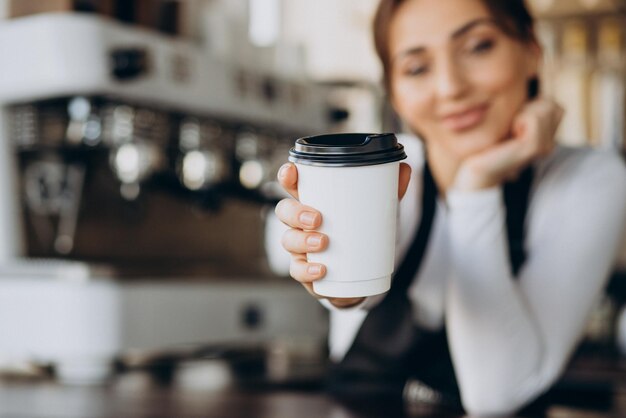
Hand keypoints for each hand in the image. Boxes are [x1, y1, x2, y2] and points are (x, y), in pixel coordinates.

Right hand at [275, 162, 411, 307]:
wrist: (360, 275)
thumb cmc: (360, 234)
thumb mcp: (376, 211)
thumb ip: (389, 191)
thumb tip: (404, 169)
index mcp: (313, 201)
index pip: (292, 184)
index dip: (287, 176)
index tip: (292, 172)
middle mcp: (300, 223)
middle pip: (284, 211)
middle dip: (295, 212)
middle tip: (317, 218)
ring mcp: (300, 247)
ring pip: (288, 240)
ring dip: (302, 240)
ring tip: (323, 242)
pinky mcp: (305, 270)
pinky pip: (297, 270)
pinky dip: (307, 270)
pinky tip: (321, 269)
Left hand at [453, 98, 562, 190]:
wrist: (474, 172)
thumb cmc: (485, 145)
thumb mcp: (505, 121)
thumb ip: (521, 105)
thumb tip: (530, 75)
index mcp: (544, 136)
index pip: (553, 104)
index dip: (530, 105)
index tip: (511, 123)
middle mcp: (548, 142)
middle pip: (552, 104)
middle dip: (527, 107)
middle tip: (508, 128)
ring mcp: (544, 147)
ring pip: (545, 108)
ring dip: (521, 113)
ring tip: (508, 132)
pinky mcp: (533, 148)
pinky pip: (534, 117)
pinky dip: (520, 119)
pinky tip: (508, 136)